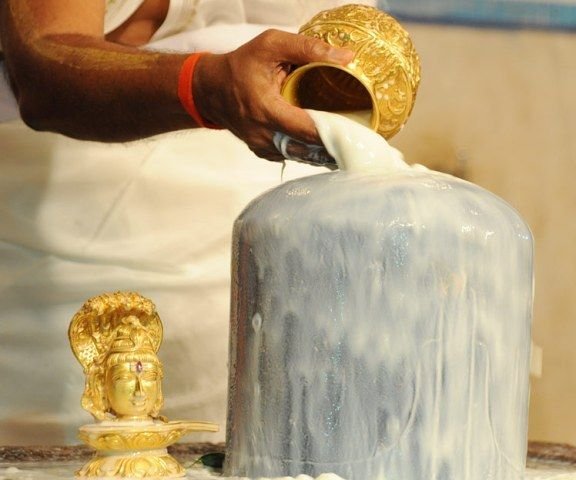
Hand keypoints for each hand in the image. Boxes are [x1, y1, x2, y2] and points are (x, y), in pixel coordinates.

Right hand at [193, 29, 353, 160]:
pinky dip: (307, 151)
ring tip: (345, 143)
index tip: (354, 131)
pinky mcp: (263, 152)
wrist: (211, 89)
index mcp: (266, 109)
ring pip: (300, 156)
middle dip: (332, 145)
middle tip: (356, 140)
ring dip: (322, 152)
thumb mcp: (271, 45)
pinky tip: (322, 144)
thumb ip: (308, 48)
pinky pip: (290, 156)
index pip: (306, 129)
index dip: (332, 133)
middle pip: (307, 149)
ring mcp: (262, 147)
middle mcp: (263, 135)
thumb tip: (346, 59)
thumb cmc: (240, 65)